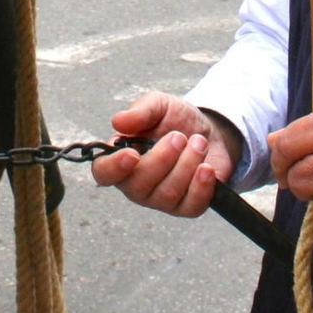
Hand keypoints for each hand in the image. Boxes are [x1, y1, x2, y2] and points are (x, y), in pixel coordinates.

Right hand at [92, 92, 237, 218]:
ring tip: (199, 142)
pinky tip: (206, 168)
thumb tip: (118, 121)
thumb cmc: (175, 121)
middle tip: (179, 136)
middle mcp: (136, 184)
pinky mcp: (186, 207)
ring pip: (167, 194)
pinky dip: (201, 186)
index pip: (104, 173)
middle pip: (138, 185)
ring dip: (187, 164)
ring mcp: (160, 199)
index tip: (132, 154)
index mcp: (121, 159)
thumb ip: (140, 111)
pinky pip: (190, 206)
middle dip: (163, 158)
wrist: (209, 132)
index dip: (114, 168)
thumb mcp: (159, 106)